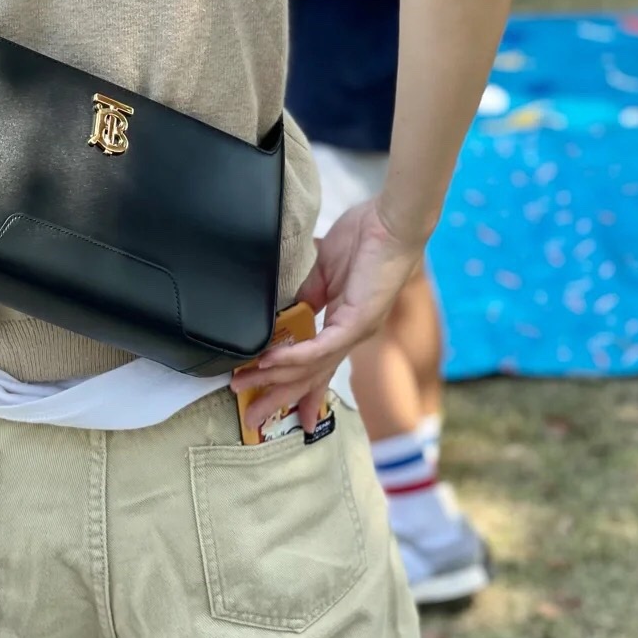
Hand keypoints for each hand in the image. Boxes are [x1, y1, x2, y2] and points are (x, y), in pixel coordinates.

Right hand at [230, 199, 424, 432]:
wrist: (391, 221)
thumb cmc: (364, 239)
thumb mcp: (323, 271)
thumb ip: (305, 296)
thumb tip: (281, 314)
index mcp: (343, 325)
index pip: (317, 367)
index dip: (296, 390)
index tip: (271, 408)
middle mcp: (351, 336)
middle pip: (311, 377)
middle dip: (278, 397)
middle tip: (250, 415)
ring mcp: (356, 332)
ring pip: (312, 367)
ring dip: (276, 378)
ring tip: (245, 383)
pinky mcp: (358, 322)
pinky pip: (320, 347)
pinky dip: (294, 357)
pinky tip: (270, 361)